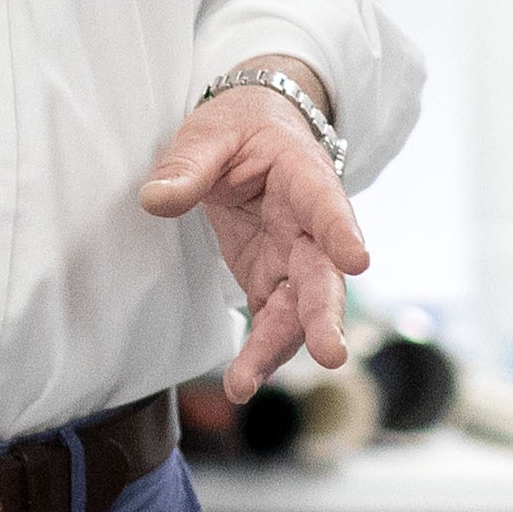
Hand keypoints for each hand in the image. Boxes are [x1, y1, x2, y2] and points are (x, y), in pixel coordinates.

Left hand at [136, 68, 370, 403]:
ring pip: (298, 311)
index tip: (357, 260)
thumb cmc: (241, 128)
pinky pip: (272, 320)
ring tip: (244, 383)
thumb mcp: (210, 132)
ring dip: (277, 349)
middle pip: (323, 276)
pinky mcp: (273, 279)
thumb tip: (156, 200)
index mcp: (305, 177)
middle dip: (324, 317)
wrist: (258, 132)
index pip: (327, 204)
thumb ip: (187, 165)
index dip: (342, 231)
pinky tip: (241, 383)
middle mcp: (311, 227)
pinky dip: (259, 353)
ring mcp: (295, 259)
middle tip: (330, 355)